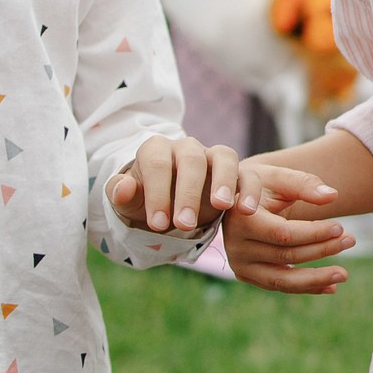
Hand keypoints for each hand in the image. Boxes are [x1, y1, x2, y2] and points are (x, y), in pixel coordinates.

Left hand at [111, 136, 236, 233]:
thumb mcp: (129, 203)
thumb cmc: (147, 203)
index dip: (157, 193)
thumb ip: (122, 194)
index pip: (157, 164)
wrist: (168, 208)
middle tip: (183, 225)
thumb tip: (123, 188)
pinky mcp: (236, 173)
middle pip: (191, 160)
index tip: (157, 224)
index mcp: (156, 149)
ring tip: (222, 207)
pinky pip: (248, 173)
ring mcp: (213, 157)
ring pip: (224, 156)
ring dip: (224, 181)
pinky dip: (251, 189)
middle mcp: (187, 148)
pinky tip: (248, 211)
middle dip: (187, 193)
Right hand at [219, 162, 349, 293]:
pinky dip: (306, 287)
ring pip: (282, 280)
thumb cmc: (264, 184)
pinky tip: (331, 287)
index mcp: (241, 219)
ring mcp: (240, 264)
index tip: (340, 227)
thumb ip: (305, 184)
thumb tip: (332, 196)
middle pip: (285, 255)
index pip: (283, 233)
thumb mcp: (280, 177)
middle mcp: (235, 246)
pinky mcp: (248, 275)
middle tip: (351, 240)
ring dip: (316, 279)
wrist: (241, 199)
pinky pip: (280, 286)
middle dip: (321, 250)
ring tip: (344, 275)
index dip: (313, 233)